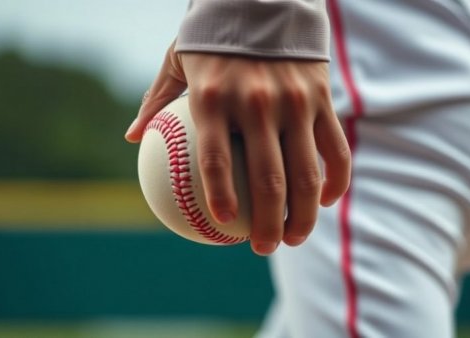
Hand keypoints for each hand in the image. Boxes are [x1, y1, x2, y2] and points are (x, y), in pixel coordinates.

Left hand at [126, 41, 350, 255]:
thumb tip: (133, 137)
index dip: (220, 197)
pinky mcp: (322, 98)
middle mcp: (257, 103)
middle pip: (269, 180)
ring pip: (307, 173)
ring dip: (304, 215)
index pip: (216, 159)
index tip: (224, 225)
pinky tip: (328, 201)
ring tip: (296, 238)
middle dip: (270, 225)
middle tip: (264, 247)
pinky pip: (335, 149)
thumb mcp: (178, 58)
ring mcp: (294, 102)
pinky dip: (336, 180)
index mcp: (214, 97)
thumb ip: (156, 98)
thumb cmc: (215, 36)